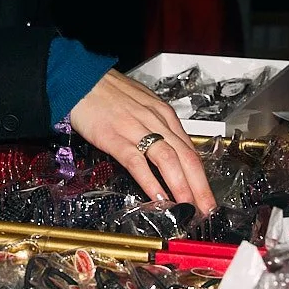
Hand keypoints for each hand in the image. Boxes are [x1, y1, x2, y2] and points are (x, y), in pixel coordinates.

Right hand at [68, 70, 215, 213]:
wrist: (81, 78)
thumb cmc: (109, 92)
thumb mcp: (142, 104)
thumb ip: (157, 126)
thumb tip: (169, 149)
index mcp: (164, 114)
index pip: (191, 150)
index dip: (202, 177)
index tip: (207, 196)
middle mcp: (155, 121)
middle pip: (186, 158)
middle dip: (199, 187)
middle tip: (207, 209)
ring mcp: (136, 129)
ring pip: (168, 160)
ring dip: (181, 187)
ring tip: (188, 207)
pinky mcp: (114, 137)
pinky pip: (137, 162)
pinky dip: (150, 182)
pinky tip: (158, 197)